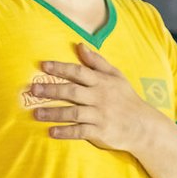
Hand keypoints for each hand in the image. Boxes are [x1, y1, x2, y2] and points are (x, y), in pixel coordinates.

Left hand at [34, 43, 160, 152]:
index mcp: (102, 82)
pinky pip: (80, 131)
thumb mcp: (116, 76)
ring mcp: (100, 115)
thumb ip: (97, 62)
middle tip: (33, 89)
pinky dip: (66, 132)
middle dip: (52, 90)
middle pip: (72, 91)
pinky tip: (52, 132)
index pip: (79, 72)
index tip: (43, 66)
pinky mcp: (100, 132)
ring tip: (36, 113)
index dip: (61, 68)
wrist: (143, 125)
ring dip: (53, 113)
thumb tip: (80, 45)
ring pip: (73, 112)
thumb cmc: (126, 98)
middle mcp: (100, 97)